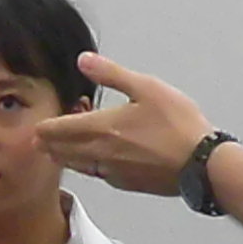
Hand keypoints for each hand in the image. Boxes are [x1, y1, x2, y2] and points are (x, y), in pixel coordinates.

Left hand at [33, 53, 214, 195]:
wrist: (202, 165)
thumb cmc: (178, 126)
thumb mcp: (146, 88)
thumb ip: (111, 74)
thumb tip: (84, 59)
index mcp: (101, 129)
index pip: (56, 131)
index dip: (44, 127)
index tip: (40, 123)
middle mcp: (99, 154)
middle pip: (59, 151)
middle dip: (49, 142)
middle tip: (44, 135)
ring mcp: (111, 173)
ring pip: (75, 165)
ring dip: (64, 155)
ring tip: (61, 146)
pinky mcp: (124, 184)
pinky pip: (94, 174)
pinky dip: (85, 165)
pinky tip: (93, 159)